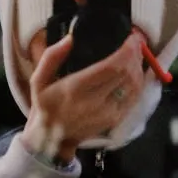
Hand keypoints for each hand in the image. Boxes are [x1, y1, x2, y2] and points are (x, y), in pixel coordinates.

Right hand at [20, 31, 144, 162]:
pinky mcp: (115, 120)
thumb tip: (70, 38)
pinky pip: (134, 97)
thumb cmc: (46, 105)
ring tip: (137, 53)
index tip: (131, 37)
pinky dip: (139, 82)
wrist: (52, 140)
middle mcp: (95, 102)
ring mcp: (108, 113)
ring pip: (134, 86)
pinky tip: (136, 70)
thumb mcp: (38, 80)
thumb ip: (52, 56)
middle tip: (136, 42)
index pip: (111, 67)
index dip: (126, 50)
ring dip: (139, 66)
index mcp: (75, 89)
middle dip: (135, 54)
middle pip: (126, 74)